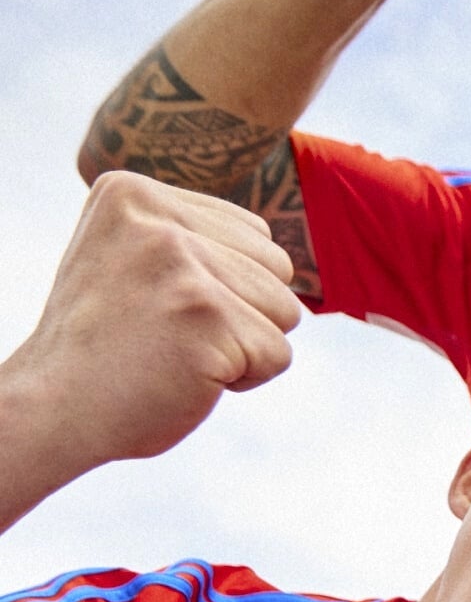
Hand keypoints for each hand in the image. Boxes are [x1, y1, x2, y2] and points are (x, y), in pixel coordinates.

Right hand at [4, 173, 298, 469]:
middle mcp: (156, 217)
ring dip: (245, 348)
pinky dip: (245, 379)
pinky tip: (188, 376)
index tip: (162, 306)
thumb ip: (190, 238)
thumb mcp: (132, 260)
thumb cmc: (106, 346)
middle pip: (277, 268)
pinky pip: (278, 355)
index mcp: (133, 192)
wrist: (54, 409)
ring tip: (179, 352)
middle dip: (245, 314)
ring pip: (286, 311)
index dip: (228, 287)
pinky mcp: (206, 315)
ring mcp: (180, 264)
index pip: (254, 234)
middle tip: (172, 335)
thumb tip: (279, 256)